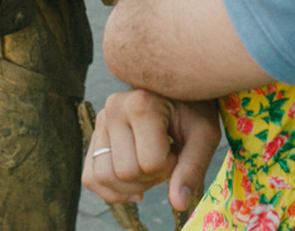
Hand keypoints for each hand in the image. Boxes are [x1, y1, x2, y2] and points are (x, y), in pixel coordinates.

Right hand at [82, 89, 220, 212]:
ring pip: (103, 177)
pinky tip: (134, 183)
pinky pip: (91, 177)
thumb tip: (179, 204)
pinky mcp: (95, 134)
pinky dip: (111, 191)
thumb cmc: (194, 110)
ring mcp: (101, 120)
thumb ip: (192, 168)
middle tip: (166, 157)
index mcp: (141, 102)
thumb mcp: (204, 135)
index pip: (150, 162)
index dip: (170, 166)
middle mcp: (114, 108)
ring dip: (131, 185)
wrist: (176, 91)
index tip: (178, 148)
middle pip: (125, 173)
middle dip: (151, 177)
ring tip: (150, 165)